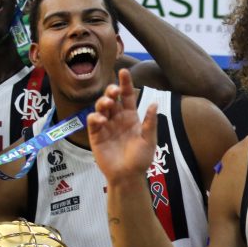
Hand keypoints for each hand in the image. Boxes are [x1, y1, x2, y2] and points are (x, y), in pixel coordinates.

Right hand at [88, 69, 157, 183]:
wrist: (128, 176)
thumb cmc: (140, 159)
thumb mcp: (149, 140)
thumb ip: (150, 123)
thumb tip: (154, 103)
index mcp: (131, 117)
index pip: (127, 96)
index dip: (125, 83)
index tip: (124, 71)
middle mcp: (117, 118)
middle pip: (112, 98)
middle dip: (111, 90)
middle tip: (114, 90)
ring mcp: (106, 126)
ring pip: (101, 107)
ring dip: (103, 102)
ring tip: (108, 103)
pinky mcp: (96, 135)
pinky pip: (93, 121)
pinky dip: (95, 117)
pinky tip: (102, 119)